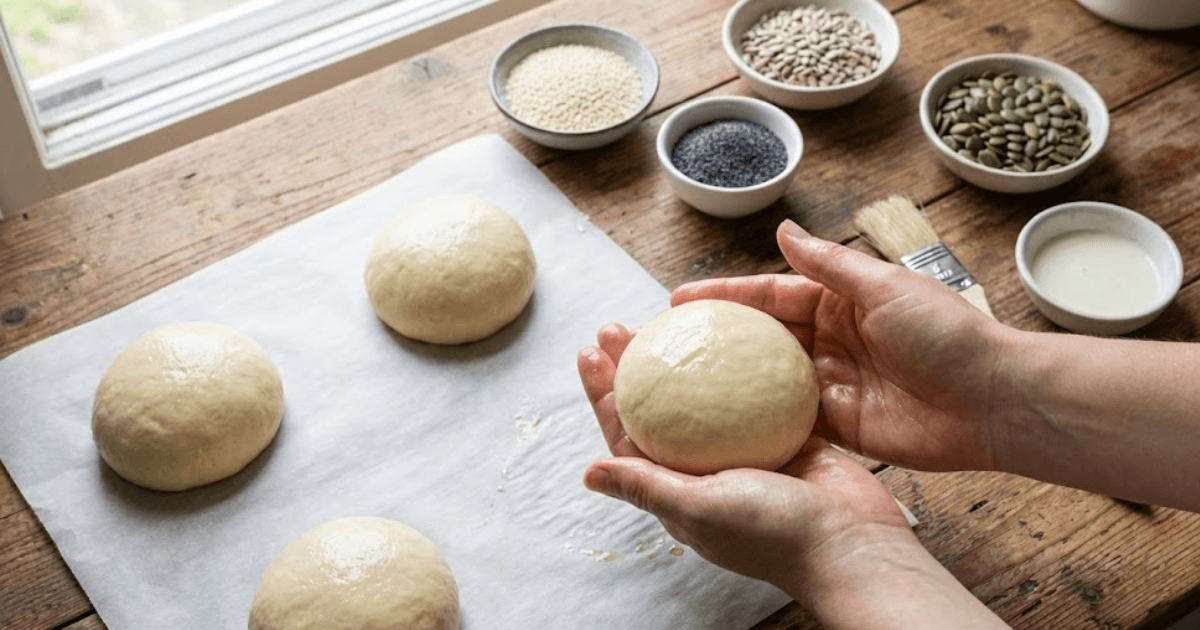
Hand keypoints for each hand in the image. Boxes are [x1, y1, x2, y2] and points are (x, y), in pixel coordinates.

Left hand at [577, 324, 909, 588]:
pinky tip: (733, 333)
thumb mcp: (698, 508)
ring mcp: (748, 452)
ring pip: (705, 398)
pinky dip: (742, 367)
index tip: (590, 352)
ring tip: (667, 320)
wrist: (854, 544)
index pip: (629, 435)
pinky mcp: (788, 436)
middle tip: (618, 326)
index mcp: (680, 491)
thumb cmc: (774, 534)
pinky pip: (758, 395)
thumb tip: (587, 474)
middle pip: (662, 409)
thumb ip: (645, 485)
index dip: (606, 394)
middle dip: (637, 367)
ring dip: (685, 361)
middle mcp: (708, 471)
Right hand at [671, 221, 1009, 471]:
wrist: (993, 401)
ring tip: (675, 385)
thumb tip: (783, 229)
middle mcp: (829, 339)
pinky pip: (787, 421)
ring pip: (765, 380)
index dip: (724, 296)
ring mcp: (831, 383)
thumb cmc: (949, 335)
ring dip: (725, 382)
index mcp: (839, 300)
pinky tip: (716, 423)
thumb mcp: (885, 286)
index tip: (678, 300)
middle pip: (759, 337)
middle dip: (714, 340)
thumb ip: (830, 263)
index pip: (769, 293)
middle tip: (663, 346)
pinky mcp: (839, 424)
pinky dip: (754, 421)